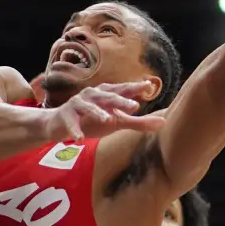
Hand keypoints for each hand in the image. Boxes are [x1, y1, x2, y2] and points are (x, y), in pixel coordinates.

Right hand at [43, 83, 166, 141]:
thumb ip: (139, 122)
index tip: (149, 86)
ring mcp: (78, 104)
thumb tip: (164, 122)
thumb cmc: (93, 120)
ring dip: (98, 112)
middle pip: (108, 96)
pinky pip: (71, 122)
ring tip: (108, 120)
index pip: (124, 90)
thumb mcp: (117, 122)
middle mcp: (93, 95)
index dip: (135, 88)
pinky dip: (74, 130)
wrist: (60, 124)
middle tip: (134, 106)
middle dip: (120, 101)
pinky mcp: (65, 116)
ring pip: (89, 107)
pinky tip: (79, 139)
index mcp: (108, 95)